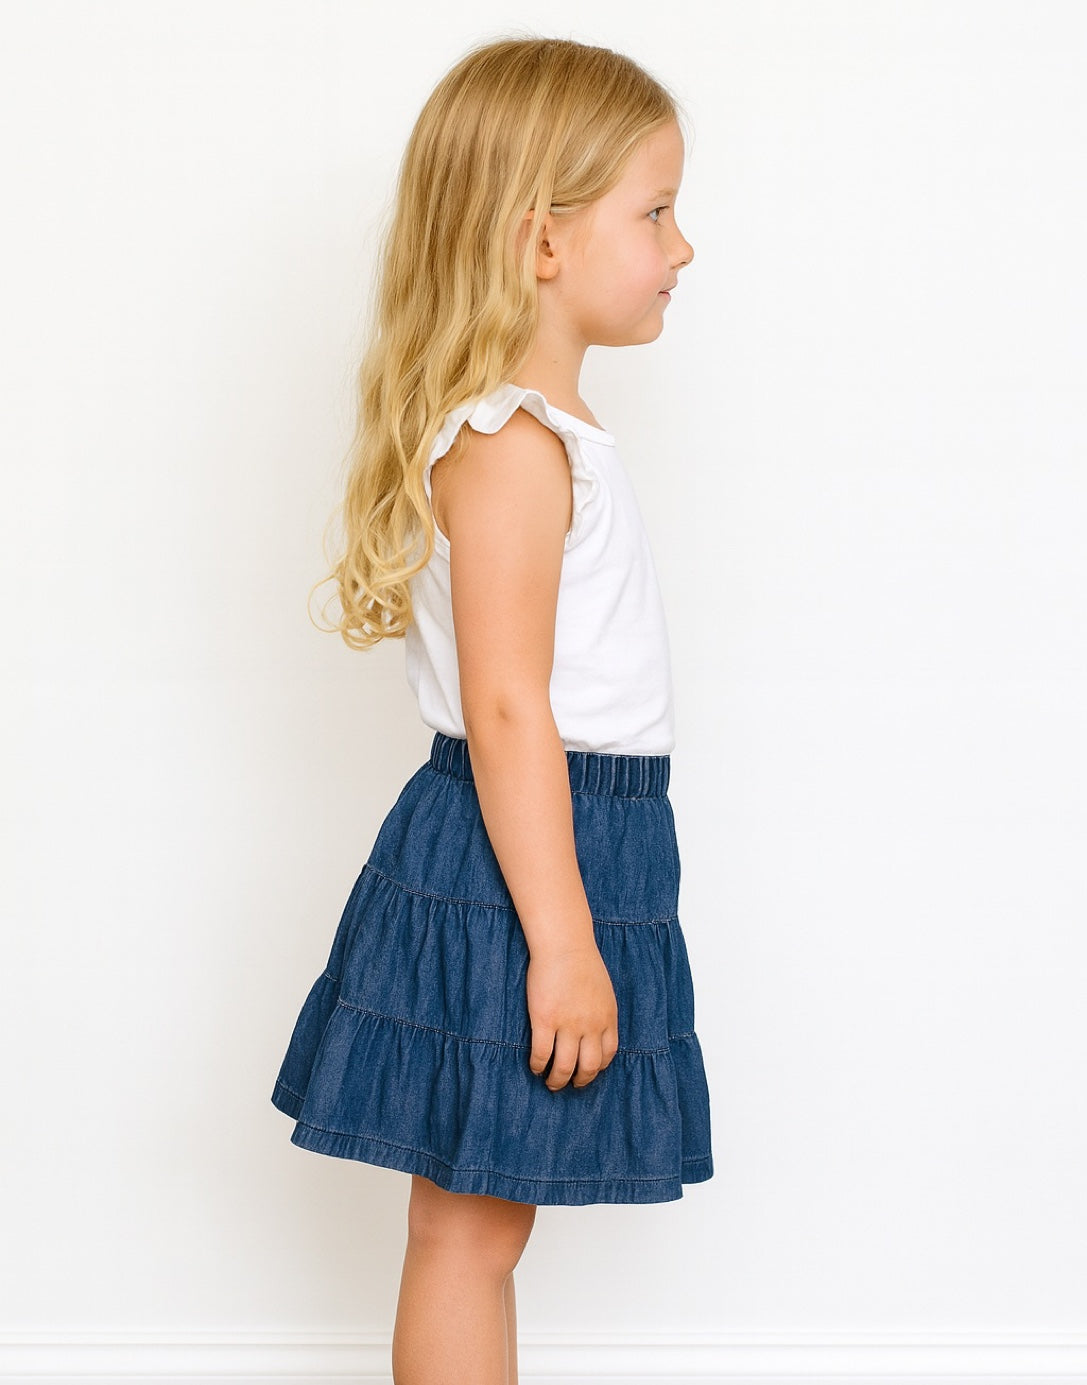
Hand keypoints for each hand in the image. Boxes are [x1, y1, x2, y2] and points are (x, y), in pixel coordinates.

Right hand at [525, 943, 619, 1090]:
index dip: (598, 1068)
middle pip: (588, 1067)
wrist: (564, 944)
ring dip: (557, 1080)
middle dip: (580, 1081)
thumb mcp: (603, 989)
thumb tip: (595, 1029)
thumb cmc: (582, 961)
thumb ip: (601, 1011)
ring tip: (551, 1082)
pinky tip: (535, 1067)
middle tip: (570, 1084)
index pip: (608, 1054)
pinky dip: (538, 1065)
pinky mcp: (544, 1020)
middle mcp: (590, 1026)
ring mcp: (567, 1024)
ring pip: (564, 1067)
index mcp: (607, 1018)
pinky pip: (541, 1054)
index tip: (588, 1071)